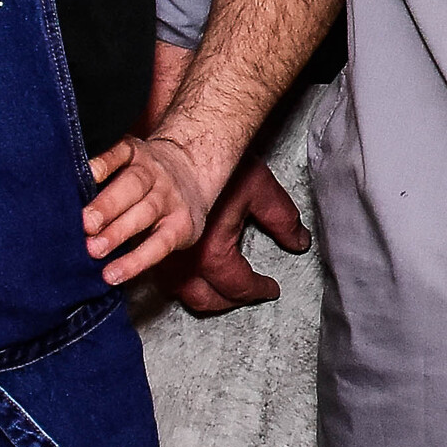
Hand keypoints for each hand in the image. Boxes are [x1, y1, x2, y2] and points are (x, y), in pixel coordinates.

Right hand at [81, 129, 225, 286]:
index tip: (109, 276)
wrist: (189, 166)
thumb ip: (145, 248)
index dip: (135, 261)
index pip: (159, 244)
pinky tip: (86, 173)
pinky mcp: (136, 150)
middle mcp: (167, 195)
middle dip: (117, 231)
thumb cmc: (170, 212)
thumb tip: (104, 274)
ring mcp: (152, 171)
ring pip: (131, 185)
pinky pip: (120, 154)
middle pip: (144, 212)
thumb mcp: (174, 233)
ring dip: (106, 205)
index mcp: (180, 221)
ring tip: (83, 222)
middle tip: (92, 247)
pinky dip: (104, 163)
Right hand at [172, 159, 313, 315]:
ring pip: (179, 292)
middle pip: (204, 299)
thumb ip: (283, 221)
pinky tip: (192, 273)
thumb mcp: (261, 191)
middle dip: (228, 301)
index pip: (236, 285)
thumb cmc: (220, 164)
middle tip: (246, 294)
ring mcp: (159, 254)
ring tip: (222, 289)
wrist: (183, 144)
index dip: (257, 289)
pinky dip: (180, 282)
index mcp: (211, 253)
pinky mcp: (147, 243)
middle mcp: (182, 261)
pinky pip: (162, 275)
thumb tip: (299, 242)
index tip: (271, 288)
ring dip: (202, 296)